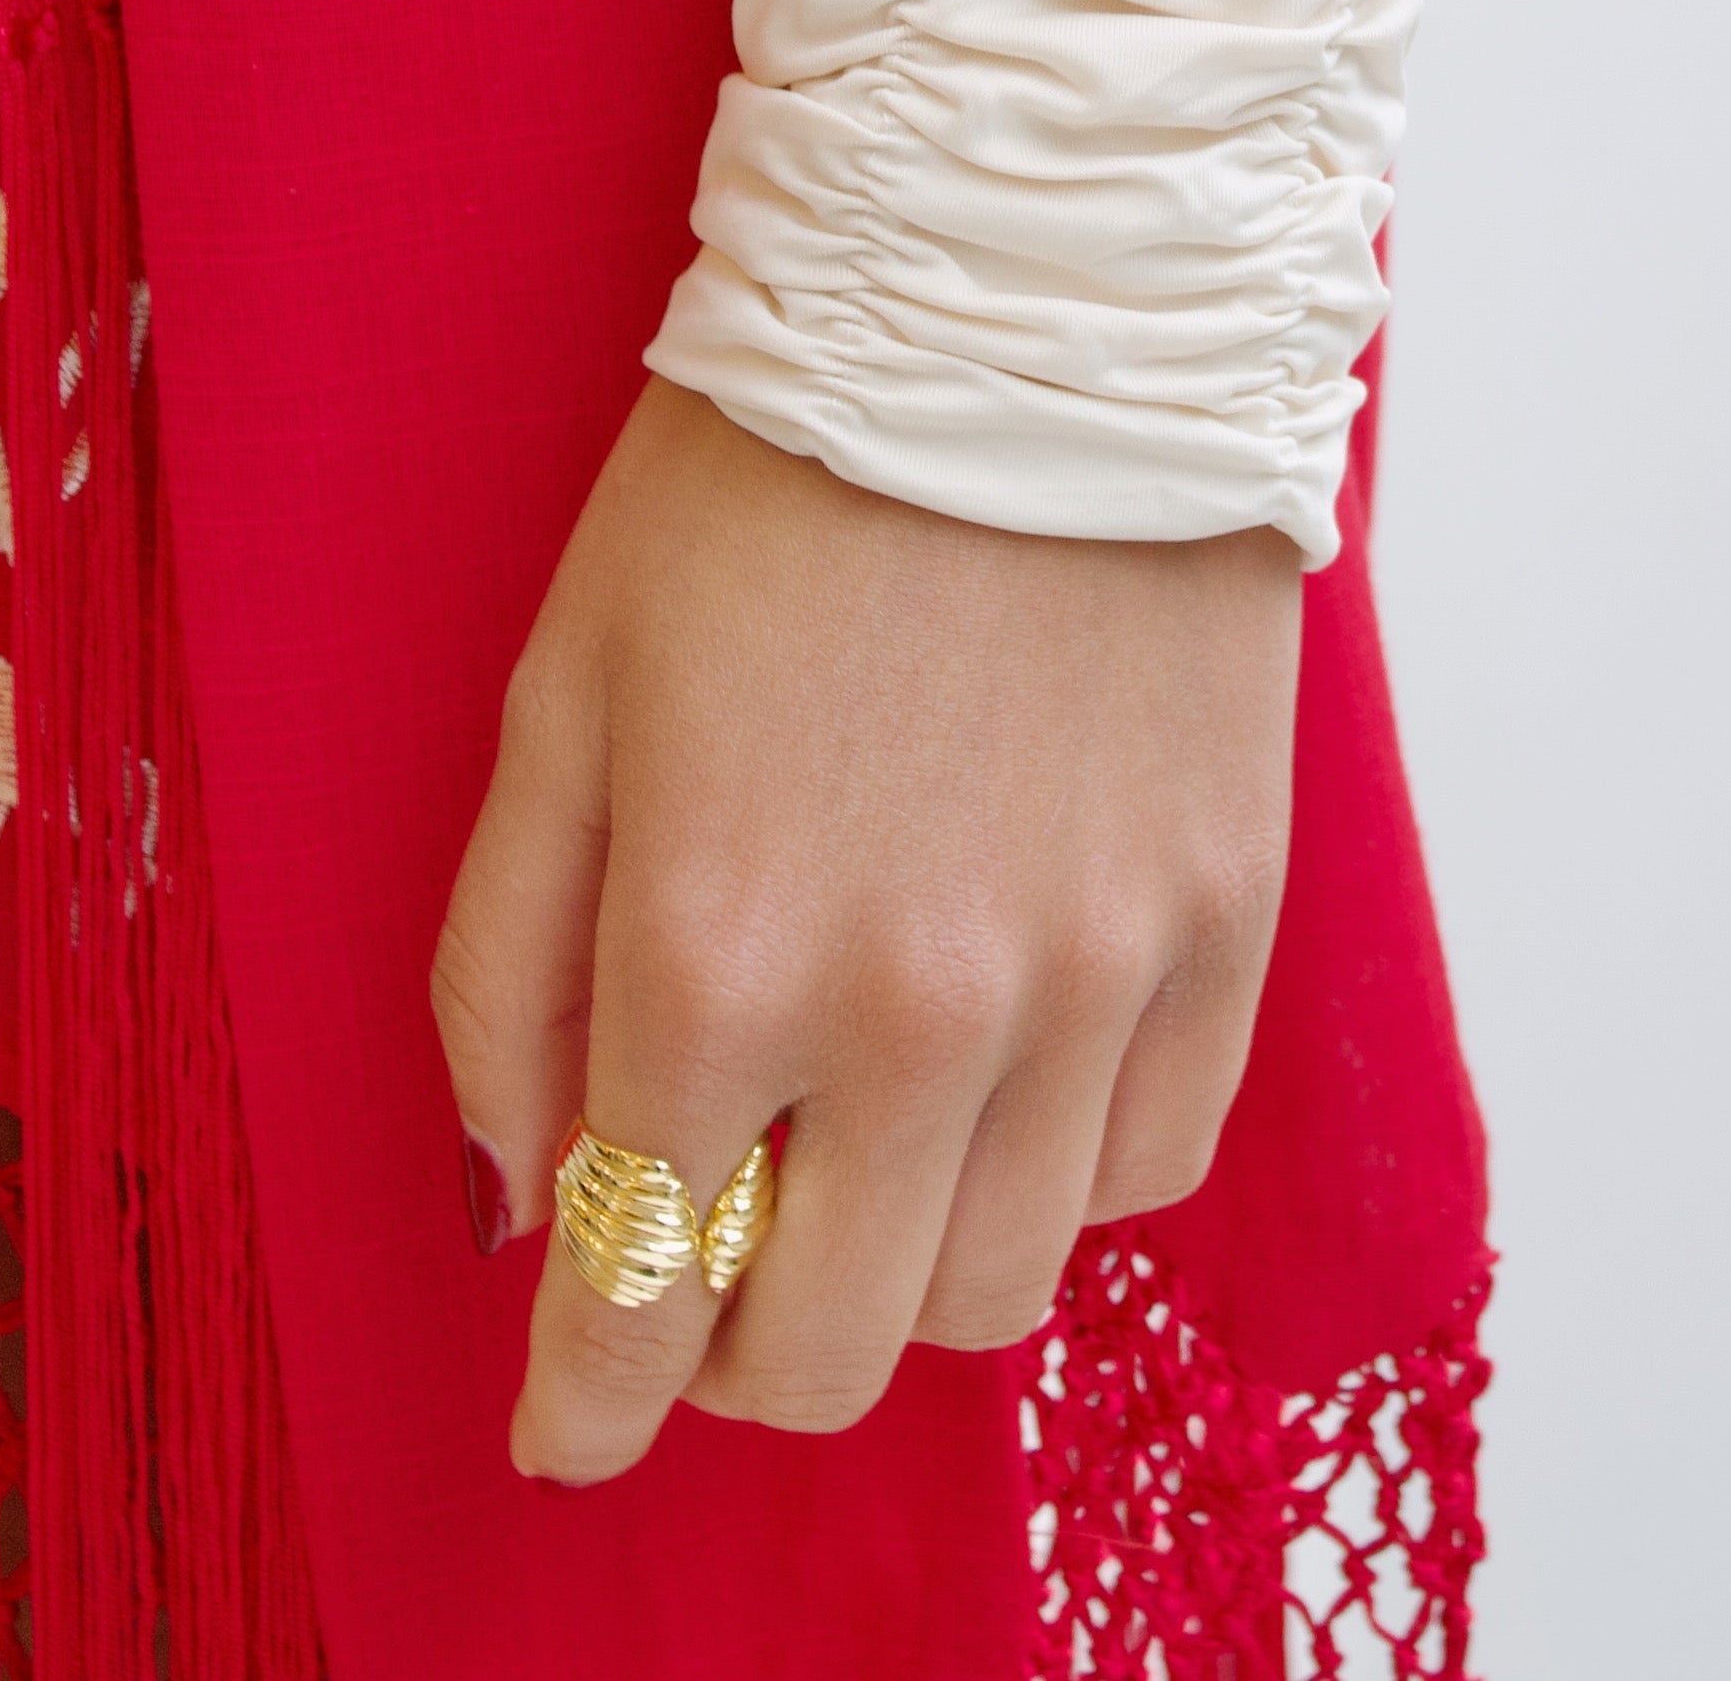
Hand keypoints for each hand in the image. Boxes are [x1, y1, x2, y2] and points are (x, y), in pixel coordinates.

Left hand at [431, 374, 1299, 1484]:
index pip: (635, 1300)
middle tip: (704, 1251)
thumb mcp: (561, 702)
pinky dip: (1059, 1167)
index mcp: (718, 955)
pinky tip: (1003, 1061)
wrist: (1016, 306)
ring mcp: (1098, 972)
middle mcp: (920, 1007)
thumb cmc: (759, 486)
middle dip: (731, 1344)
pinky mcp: (1224, 918)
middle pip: (824, 1350)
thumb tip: (515, 1190)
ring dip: (902, 1264)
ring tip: (862, 1139)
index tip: (566, 1425)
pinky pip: (1148, 1168)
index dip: (584, 1404)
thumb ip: (506, 970)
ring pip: (999, 1292)